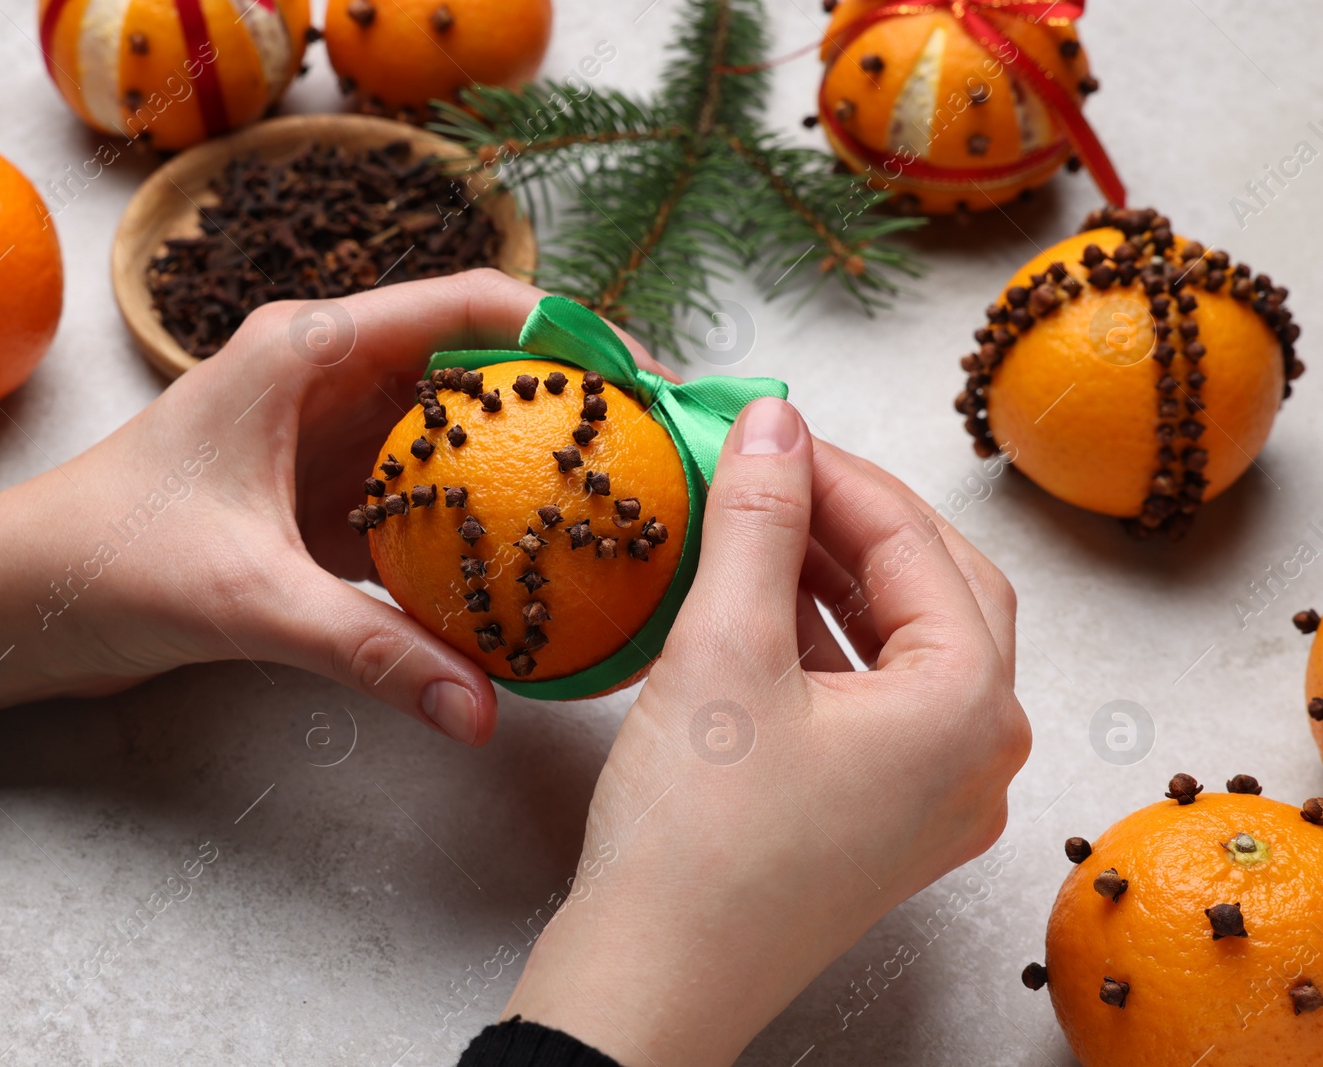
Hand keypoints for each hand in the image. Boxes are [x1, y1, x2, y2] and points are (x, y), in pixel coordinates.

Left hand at [0, 270, 672, 743]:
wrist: (13, 600)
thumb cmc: (100, 559)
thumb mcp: (245, 598)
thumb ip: (369, 650)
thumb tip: (482, 710)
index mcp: (308, 352)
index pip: (468, 306)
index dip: (565, 333)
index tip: (640, 387)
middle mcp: (326, 382)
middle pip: (477, 373)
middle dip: (562, 412)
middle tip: (647, 469)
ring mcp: (326, 444)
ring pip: (454, 443)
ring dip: (521, 476)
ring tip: (606, 523)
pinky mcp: (319, 504)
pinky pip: (420, 507)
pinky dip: (469, 534)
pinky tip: (522, 580)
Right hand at [501, 397, 1030, 1063]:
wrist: (651, 980)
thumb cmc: (695, 837)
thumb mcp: (725, 648)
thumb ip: (759, 520)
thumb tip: (772, 423)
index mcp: (967, 709)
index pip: (918, 544)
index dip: (838, 470)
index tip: (768, 427)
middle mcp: (977, 757)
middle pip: (937, 591)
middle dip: (856, 520)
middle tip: (775, 470)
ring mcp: (935, 799)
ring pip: (907, 646)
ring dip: (839, 579)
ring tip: (761, 527)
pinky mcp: (884, 824)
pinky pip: (878, 702)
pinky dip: (827, 644)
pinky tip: (761, 611)